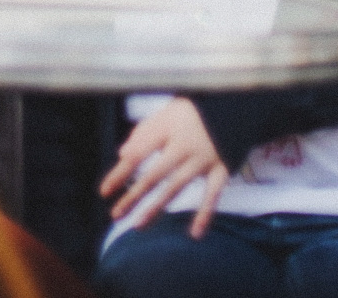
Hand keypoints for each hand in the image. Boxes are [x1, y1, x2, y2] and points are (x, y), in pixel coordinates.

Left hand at [101, 98, 229, 236]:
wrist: (233, 103)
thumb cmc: (191, 111)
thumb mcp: (164, 113)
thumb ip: (142, 132)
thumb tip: (122, 154)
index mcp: (166, 129)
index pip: (138, 153)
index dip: (120, 173)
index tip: (104, 191)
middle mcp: (183, 146)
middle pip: (154, 174)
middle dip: (133, 196)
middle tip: (115, 215)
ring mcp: (203, 159)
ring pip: (177, 186)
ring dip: (157, 207)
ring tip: (138, 225)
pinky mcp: (221, 168)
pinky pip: (213, 194)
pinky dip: (205, 214)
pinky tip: (195, 234)